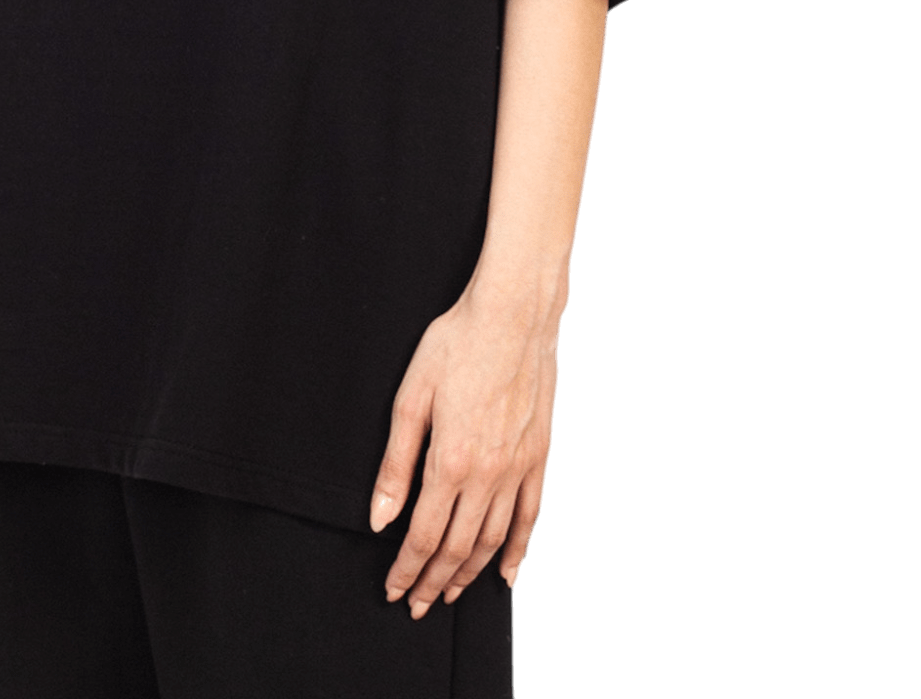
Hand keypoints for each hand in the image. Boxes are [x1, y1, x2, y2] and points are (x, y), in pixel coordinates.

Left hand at [369, 282, 558, 617]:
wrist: (512, 317)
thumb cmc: (455, 346)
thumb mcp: (411, 398)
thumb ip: (396, 464)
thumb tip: (380, 518)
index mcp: (451, 462)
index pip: (423, 536)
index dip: (406, 569)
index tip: (394, 590)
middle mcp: (488, 475)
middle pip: (457, 548)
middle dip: (434, 582)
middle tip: (418, 604)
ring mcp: (518, 469)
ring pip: (493, 540)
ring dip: (469, 574)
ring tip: (451, 594)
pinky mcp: (539, 458)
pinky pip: (531, 518)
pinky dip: (519, 551)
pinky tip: (506, 573)